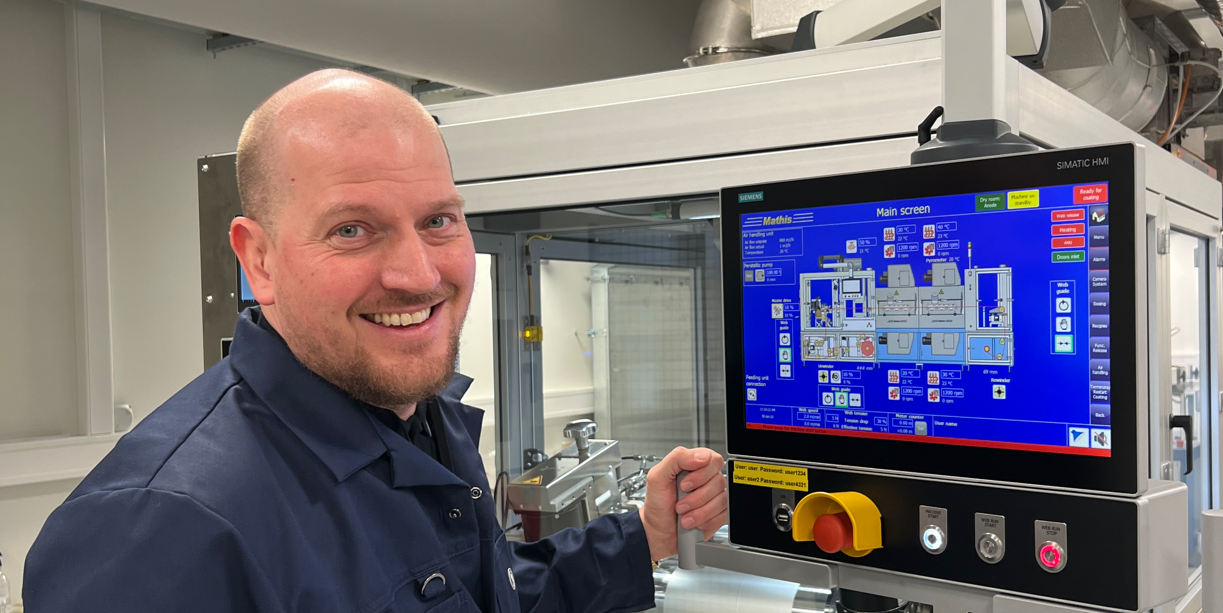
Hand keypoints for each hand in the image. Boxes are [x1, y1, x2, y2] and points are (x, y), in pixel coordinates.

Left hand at [638, 446, 727, 561]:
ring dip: (699, 511)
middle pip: (719, 480)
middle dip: (696, 497)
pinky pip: (723, 515)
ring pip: (721, 500)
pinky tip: (694, 521)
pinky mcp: (719, 514)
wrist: (658, 531)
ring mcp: (715, 497)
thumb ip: (677, 458)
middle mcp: (707, 479)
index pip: (713, 459)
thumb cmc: (657, 504)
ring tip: (684, 514)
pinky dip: (706, 521)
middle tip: (681, 503)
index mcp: (694, 465)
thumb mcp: (657, 476)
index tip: (684, 485)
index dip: (700, 474)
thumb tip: (701, 456)